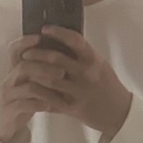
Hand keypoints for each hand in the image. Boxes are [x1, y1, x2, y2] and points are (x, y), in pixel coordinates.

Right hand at [0, 34, 69, 142]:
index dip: (26, 42)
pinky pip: (23, 105)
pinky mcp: (9, 110)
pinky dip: (37, 104)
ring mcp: (8, 95)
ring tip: (59, 90)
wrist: (4, 123)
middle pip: (24, 67)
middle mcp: (10, 80)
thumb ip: (38, 70)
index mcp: (14, 70)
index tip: (41, 37)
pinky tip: (48, 106)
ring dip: (45, 88)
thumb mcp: (28, 82)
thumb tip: (62, 56)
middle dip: (44, 67)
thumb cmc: (22, 99)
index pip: (15, 50)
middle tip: (62, 71)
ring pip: (26, 87)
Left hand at [21, 27, 132, 142]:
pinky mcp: (74, 108)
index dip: (57, 33)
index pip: (74, 40)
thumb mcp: (100, 65)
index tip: (44, 29)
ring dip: (34, 73)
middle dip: (37, 54)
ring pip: (50, 79)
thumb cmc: (107, 85)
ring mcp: (79, 92)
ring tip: (24, 69)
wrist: (118, 113)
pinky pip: (52, 99)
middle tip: (26, 52)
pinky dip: (39, 92)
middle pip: (56, 59)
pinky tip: (31, 88)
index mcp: (93, 59)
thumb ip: (83, 55)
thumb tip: (63, 40)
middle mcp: (86, 74)